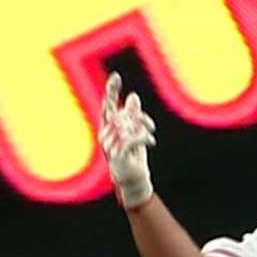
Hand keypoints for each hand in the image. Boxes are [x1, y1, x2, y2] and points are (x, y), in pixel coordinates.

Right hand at [97, 71, 155, 208]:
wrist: (133, 181)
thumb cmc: (133, 156)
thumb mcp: (136, 133)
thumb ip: (134, 116)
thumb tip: (133, 96)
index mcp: (108, 127)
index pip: (108, 106)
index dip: (112, 91)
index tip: (116, 76)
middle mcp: (105, 134)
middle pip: (123, 114)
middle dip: (139, 117)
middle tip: (150, 125)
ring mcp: (109, 145)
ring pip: (128, 125)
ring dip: (143, 128)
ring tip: (150, 135)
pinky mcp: (117, 155)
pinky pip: (131, 138)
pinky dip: (143, 137)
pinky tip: (150, 141)